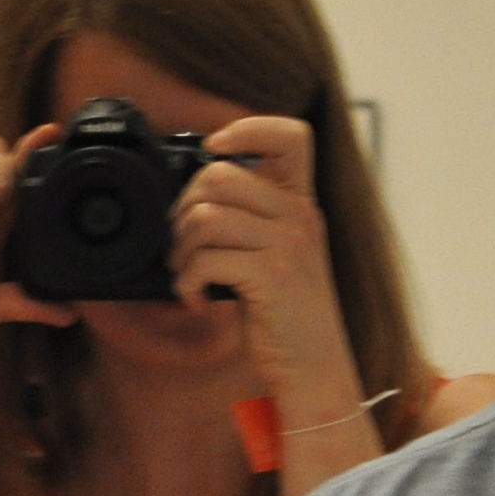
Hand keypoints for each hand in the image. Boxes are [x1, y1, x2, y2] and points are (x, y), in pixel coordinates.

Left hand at [168, 117, 363, 408]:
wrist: (315, 367)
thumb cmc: (286, 312)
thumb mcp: (280, 252)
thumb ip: (253, 217)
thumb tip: (195, 195)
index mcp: (301, 203)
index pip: (291, 135)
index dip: (247, 128)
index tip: (212, 147)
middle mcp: (299, 216)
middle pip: (218, 175)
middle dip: (183, 211)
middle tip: (184, 245)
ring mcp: (287, 245)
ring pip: (204, 217)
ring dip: (180, 251)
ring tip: (188, 274)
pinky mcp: (271, 277)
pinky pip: (204, 259)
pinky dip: (186, 282)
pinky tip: (197, 299)